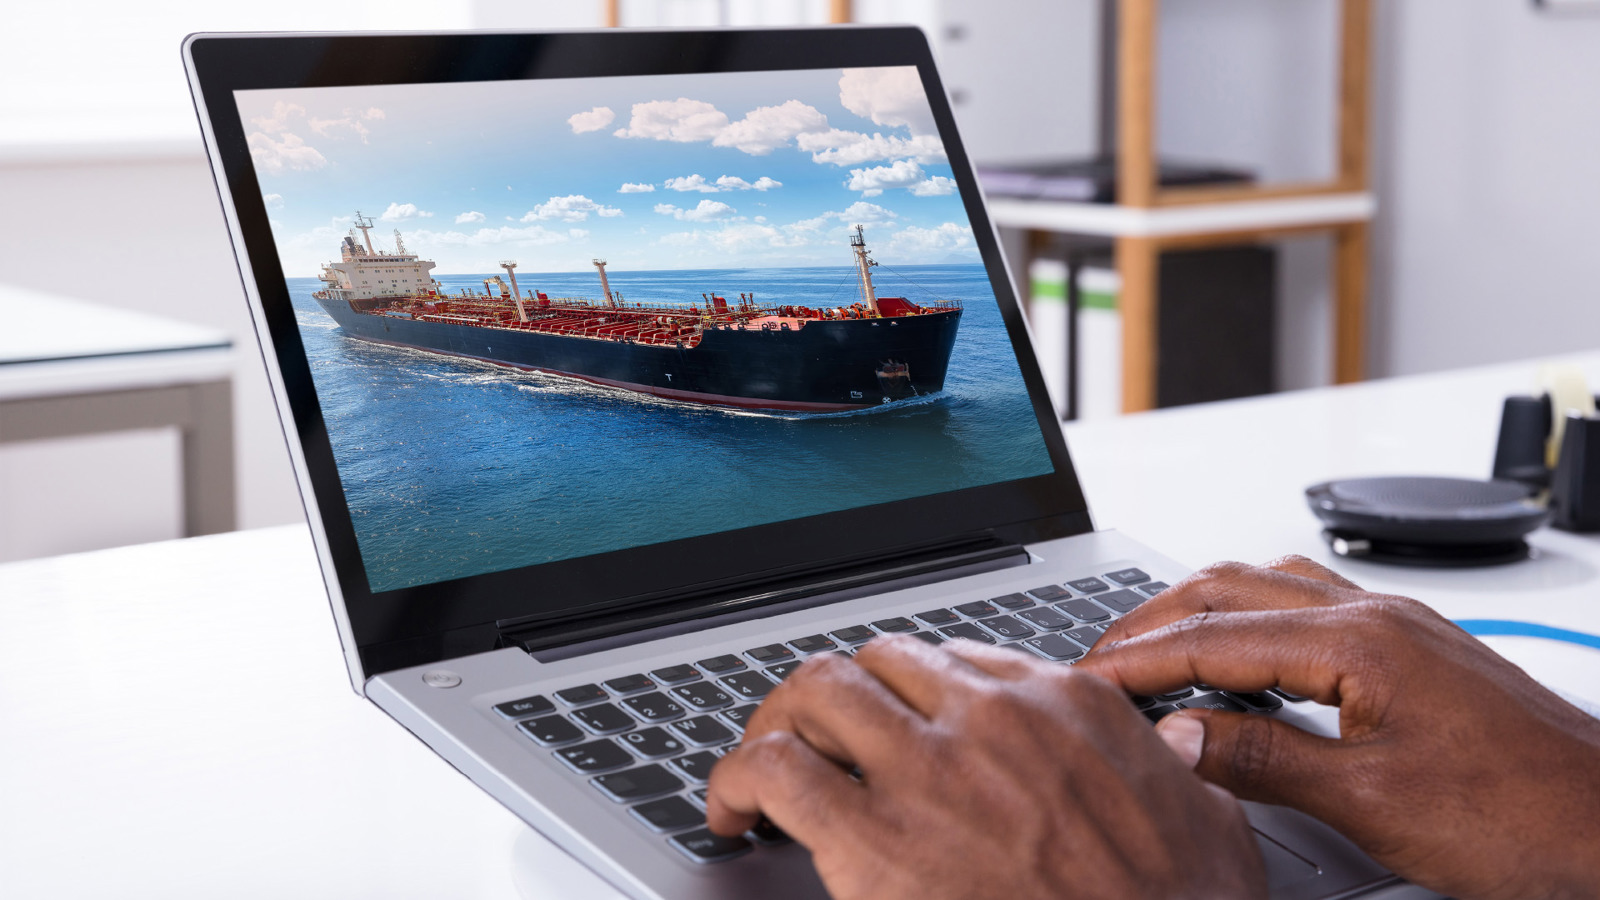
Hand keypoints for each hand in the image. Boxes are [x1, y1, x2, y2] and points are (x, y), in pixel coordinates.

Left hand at [706, 635, 1266, 899]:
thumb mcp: (1209, 826)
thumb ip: (1179, 770)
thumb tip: (1179, 744)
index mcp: (1066, 705)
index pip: (957, 658)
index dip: (910, 691)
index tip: (892, 719)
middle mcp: (991, 717)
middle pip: (877, 661)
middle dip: (839, 697)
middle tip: (818, 739)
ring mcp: (929, 768)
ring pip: (816, 691)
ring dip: (780, 724)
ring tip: (762, 764)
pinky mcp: (872, 837)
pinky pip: (773, 770)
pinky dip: (735, 779)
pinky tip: (732, 810)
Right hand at [1077, 556, 1599, 899]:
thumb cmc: (1524, 819)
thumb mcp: (1373, 804)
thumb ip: (1264, 761)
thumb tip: (1175, 735)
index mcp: (1360, 642)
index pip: (1212, 636)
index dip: (1136, 658)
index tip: (1082, 679)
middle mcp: (1376, 614)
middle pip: (1229, 587)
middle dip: (1151, 620)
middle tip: (1095, 660)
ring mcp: (1397, 625)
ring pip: (1267, 586)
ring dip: (1198, 611)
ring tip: (1149, 652)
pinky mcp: (1412, 648)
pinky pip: (1307, 605)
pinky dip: (1249, 621)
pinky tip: (1240, 658)